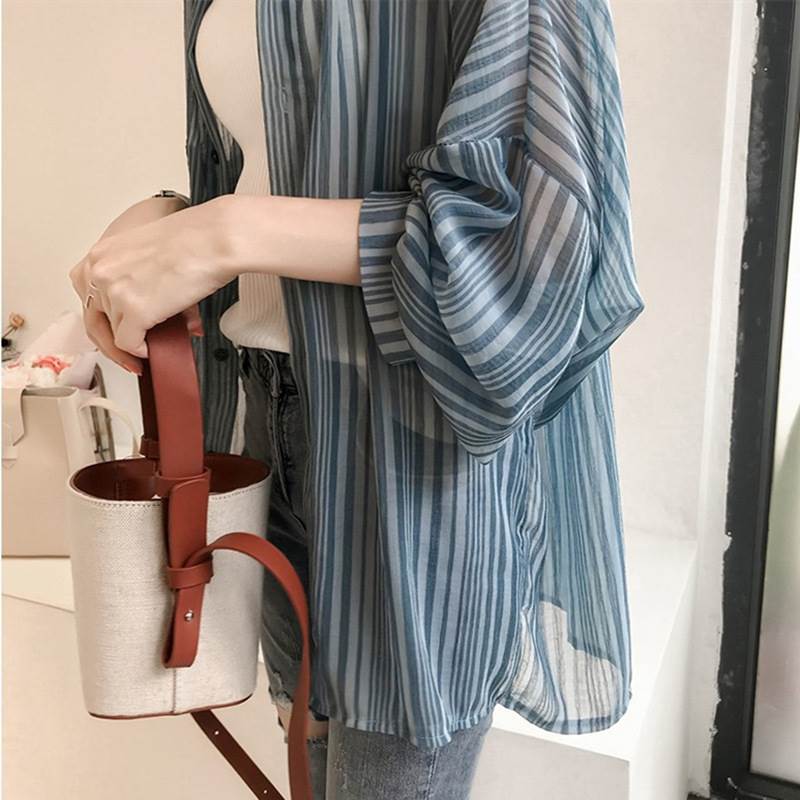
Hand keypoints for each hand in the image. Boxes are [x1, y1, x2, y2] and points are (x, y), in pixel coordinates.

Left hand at [70, 195, 234, 370]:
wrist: (214, 239)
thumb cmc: (194, 238)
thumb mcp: (151, 255)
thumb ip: (140, 282)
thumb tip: (153, 311)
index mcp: (102, 254)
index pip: (88, 297)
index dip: (104, 320)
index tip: (115, 331)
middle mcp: (101, 271)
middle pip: (94, 321)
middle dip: (110, 344)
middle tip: (126, 356)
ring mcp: (115, 292)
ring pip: (114, 334)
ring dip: (133, 344)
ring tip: (151, 346)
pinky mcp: (135, 311)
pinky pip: (129, 343)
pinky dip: (141, 351)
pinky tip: (153, 348)